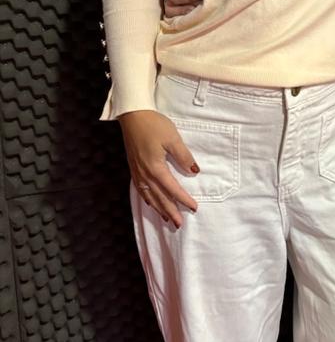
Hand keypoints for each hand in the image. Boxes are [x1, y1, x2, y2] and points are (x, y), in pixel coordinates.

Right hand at [120, 110, 199, 228]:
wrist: (133, 116)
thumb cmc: (154, 125)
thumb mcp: (173, 139)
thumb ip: (183, 156)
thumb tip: (194, 171)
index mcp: (155, 168)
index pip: (172, 189)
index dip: (183, 200)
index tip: (194, 208)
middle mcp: (145, 174)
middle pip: (159, 198)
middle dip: (171, 211)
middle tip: (179, 224)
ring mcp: (137, 172)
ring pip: (149, 196)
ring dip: (159, 209)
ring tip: (167, 219)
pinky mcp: (134, 168)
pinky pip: (141, 190)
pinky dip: (148, 199)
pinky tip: (151, 203)